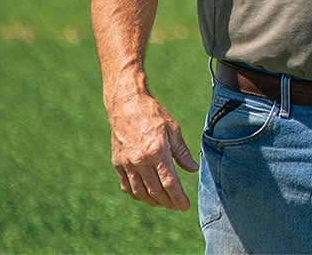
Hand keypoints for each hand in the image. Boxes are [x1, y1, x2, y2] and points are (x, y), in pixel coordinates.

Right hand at [107, 93, 198, 210]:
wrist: (127, 105)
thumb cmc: (153, 115)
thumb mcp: (173, 130)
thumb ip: (182, 152)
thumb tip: (193, 169)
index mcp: (157, 151)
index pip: (169, 182)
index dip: (178, 197)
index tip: (185, 206)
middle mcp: (140, 160)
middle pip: (155, 191)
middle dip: (168, 202)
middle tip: (177, 206)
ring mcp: (127, 163)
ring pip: (140, 192)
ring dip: (153, 201)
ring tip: (164, 203)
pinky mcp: (118, 163)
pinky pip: (127, 186)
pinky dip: (138, 195)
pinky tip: (146, 196)